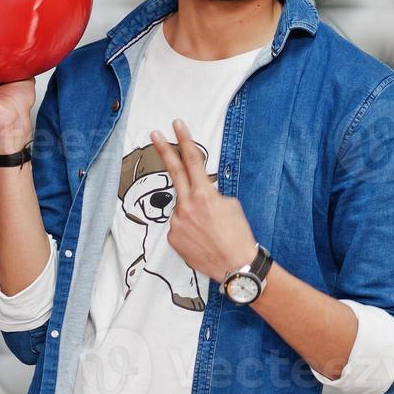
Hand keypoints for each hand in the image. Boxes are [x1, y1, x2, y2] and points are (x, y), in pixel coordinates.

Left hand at [149, 118, 257, 283]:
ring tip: (208, 228)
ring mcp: (177, 223)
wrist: (236, 267)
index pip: (192, 160)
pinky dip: (189, 228)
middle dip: (164, 150)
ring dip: (192, 212)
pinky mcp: (173, 238)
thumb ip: (211, 194)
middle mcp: (186, 206)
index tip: (177, 126)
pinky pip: (179, 226)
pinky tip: (202, 239)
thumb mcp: (231, 206)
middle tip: (155, 134)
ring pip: (181, 207)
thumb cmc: (238, 236)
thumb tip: (201, 195)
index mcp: (204, 194)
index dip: (184, 140)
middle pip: (173, 171)